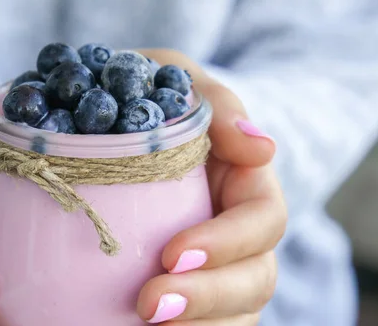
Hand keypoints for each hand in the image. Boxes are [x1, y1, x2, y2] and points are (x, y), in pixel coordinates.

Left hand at [135, 50, 286, 324]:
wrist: (115, 113)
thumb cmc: (154, 92)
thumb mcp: (179, 77)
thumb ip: (217, 102)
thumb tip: (260, 147)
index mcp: (244, 181)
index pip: (262, 221)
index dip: (228, 242)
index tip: (173, 252)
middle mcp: (236, 228)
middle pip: (253, 279)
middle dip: (208, 296)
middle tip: (150, 304)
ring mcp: (212, 259)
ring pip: (232, 310)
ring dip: (196, 320)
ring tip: (145, 318)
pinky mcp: (183, 280)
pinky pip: (198, 318)